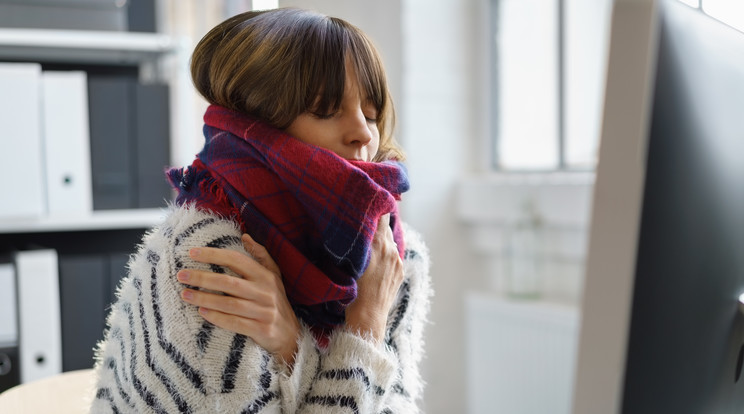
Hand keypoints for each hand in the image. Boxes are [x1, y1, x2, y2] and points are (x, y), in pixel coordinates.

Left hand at [177, 234, 300, 365]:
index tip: (192, 253)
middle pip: (229, 282)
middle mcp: (266, 292)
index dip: (214, 255)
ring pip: (229, 304)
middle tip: (181, 275)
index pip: (237, 260)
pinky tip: (202, 313)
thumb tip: (245, 237)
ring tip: (185, 294)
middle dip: (203, 278)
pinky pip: (235, 323)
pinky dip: (217, 318)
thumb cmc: (276, 301)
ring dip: (205, 299)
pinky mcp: (261, 329)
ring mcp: (264, 311)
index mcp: (266, 276)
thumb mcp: (274, 276)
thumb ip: (261, 255)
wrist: (290, 335)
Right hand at [345, 214, 404, 342]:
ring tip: (369, 243)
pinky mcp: (400, 271)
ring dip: (381, 240)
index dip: (377, 206)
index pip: (382, 215)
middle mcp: (391, 249)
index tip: (369, 203)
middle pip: (386, 226)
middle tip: (364, 221)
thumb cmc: (352, 291)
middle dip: (376, 223)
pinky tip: (375, 260)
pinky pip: (393, 254)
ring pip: (390, 241)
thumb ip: (356, 243)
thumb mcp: (349, 263)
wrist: (367, 317)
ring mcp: (397, 261)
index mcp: (378, 244)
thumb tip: (354, 228)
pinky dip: (386, 253)